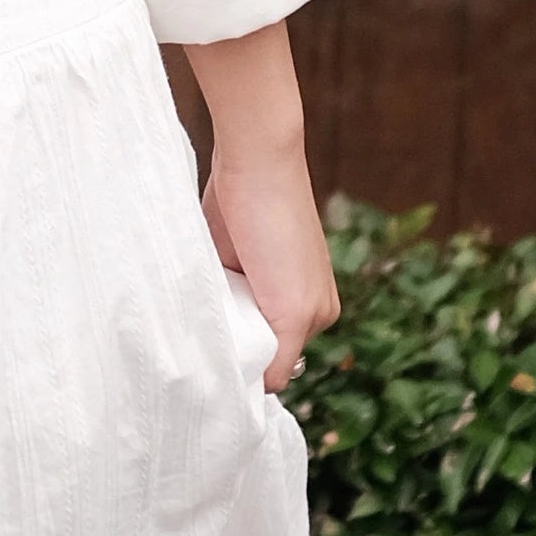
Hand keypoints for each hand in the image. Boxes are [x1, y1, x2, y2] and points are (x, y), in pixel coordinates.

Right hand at [186, 19, 336, 391]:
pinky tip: (218, 356)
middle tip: (212, 339)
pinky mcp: (300, 315)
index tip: (216, 343)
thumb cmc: (240, 198)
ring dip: (241, 359)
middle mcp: (323, 310)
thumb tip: (214, 332)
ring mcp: (316, 315)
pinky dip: (246, 374)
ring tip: (213, 334)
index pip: (278, 348)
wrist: (260, 162)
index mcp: (312, 296)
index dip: (245, 349)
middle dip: (242, 355)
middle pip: (273, 360)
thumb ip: (235, 294)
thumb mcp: (234, 257)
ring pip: (271, 366)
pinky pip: (275, 372)